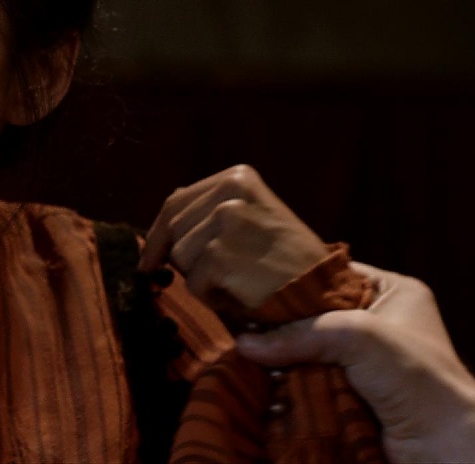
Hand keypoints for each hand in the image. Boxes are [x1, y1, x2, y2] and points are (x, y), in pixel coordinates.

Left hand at [138, 164, 328, 311]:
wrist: (324, 290)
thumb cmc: (286, 259)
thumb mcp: (252, 216)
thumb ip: (210, 210)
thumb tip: (165, 215)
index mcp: (237, 177)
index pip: (175, 203)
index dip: (158, 235)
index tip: (150, 260)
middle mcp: (229, 193)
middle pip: (171, 231)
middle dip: (184, 259)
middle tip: (221, 274)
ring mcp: (224, 222)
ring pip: (179, 259)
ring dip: (201, 279)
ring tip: (239, 279)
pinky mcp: (220, 256)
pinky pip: (193, 284)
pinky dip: (212, 297)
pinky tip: (243, 292)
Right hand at [236, 262, 474, 462]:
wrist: (445, 444)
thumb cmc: (415, 376)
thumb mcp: (356, 335)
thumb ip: (299, 333)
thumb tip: (246, 344)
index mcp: (392, 292)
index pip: (332, 275)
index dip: (295, 280)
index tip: (255, 284)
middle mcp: (380, 324)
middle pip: (315, 316)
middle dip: (283, 325)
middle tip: (244, 323)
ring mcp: (366, 363)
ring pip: (309, 352)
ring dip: (284, 360)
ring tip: (247, 354)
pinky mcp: (354, 395)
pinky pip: (312, 383)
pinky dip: (292, 386)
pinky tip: (264, 382)